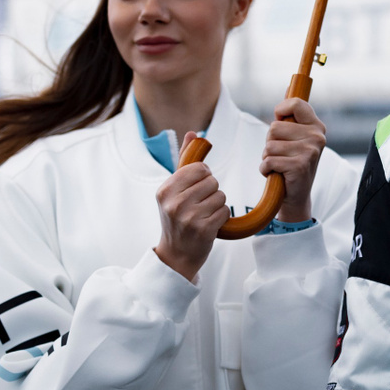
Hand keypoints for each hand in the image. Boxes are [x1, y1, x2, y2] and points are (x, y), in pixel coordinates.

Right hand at [154, 135, 227, 282]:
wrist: (176, 255)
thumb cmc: (177, 218)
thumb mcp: (173, 190)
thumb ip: (184, 161)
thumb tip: (193, 134)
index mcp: (165, 190)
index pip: (199, 169)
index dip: (204, 177)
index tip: (196, 189)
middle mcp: (173, 203)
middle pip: (212, 181)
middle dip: (211, 191)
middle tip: (200, 205)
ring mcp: (187, 218)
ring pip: (221, 196)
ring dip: (217, 205)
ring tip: (204, 215)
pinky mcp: (202, 231)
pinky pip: (224, 211)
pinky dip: (221, 217)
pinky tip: (209, 225)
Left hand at [263, 98, 327, 222]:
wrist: (296, 196)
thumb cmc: (291, 162)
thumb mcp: (295, 137)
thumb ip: (292, 115)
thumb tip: (289, 85)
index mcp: (317, 126)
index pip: (295, 104)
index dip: (280, 111)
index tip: (279, 122)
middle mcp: (317, 136)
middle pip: (275, 127)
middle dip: (270, 142)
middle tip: (281, 154)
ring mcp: (310, 151)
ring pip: (270, 145)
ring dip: (267, 157)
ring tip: (279, 165)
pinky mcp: (299, 166)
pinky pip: (268, 160)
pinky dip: (266, 169)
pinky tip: (276, 174)